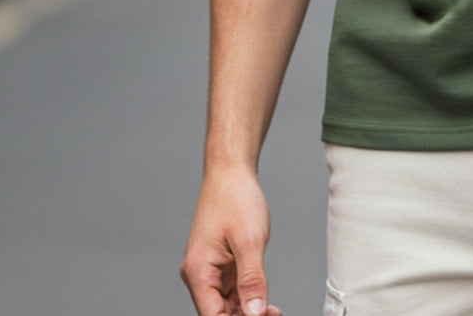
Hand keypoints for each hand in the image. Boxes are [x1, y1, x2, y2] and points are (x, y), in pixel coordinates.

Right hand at [181, 166, 281, 315]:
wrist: (231, 172)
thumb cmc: (235, 198)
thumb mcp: (250, 240)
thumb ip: (252, 279)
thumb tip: (255, 313)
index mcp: (199, 271)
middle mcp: (200, 275)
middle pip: (219, 314)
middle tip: (274, 315)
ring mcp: (210, 270)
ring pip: (226, 306)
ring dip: (248, 312)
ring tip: (274, 312)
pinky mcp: (221, 265)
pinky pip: (231, 292)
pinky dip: (247, 299)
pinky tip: (266, 303)